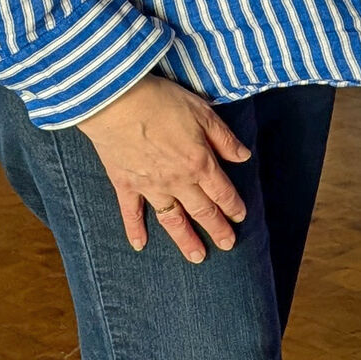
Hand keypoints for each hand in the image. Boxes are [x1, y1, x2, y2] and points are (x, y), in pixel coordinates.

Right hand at [76, 72, 251, 260]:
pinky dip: (135, 231)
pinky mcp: (124, 184)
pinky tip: (140, 246)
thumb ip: (224, 139)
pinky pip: (131, 213)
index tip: (241, 217)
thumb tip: (244, 156)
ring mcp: (150, 186)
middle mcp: (178, 181)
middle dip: (217, 229)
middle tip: (228, 245)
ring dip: (185, 240)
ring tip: (197, 257)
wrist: (116, 103)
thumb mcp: (204, 113)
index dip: (234, 206)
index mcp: (200, 163)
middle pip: (202, 211)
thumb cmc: (163, 102)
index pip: (223, 192)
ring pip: (172, 219)